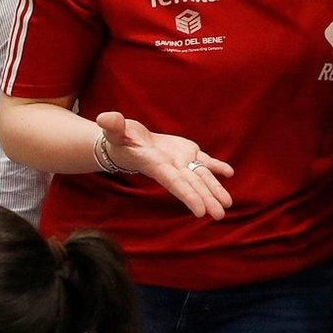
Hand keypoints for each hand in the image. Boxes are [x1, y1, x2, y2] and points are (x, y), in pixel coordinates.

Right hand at [96, 111, 233, 219]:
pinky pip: (204, 162)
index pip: (175, 183)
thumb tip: (104, 118)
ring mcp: (181, 162)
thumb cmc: (119, 138)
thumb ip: (113, 126)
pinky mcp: (187, 153)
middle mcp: (171, 168)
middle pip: (192, 185)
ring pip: (201, 177)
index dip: (188, 196)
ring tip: (227, 205)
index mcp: (157, 166)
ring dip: (215, 190)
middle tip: (220, 214)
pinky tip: (229, 173)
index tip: (200, 211)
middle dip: (206, 199)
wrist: (128, 142)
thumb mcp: (115, 131)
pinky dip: (217, 167)